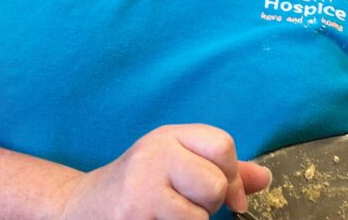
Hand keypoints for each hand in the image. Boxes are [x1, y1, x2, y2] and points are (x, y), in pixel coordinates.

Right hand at [59, 124, 271, 219]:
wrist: (82, 207)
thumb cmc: (140, 186)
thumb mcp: (178, 164)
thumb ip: (222, 169)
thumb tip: (265, 178)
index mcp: (169, 135)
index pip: (222, 145)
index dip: (233, 176)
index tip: (229, 196)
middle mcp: (154, 154)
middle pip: (215, 184)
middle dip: (208, 204)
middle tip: (184, 204)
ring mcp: (140, 187)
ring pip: (199, 216)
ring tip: (166, 214)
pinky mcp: (132, 216)